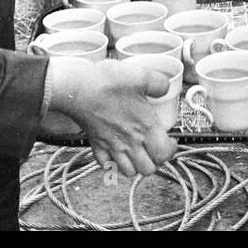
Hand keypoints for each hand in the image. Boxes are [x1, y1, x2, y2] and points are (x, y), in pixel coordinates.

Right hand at [48, 59, 176, 176]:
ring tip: (137, 152)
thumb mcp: (141, 76)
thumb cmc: (106, 83)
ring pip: (128, 172)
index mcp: (145, 127)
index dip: (171, 150)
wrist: (76, 88)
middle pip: (148, 169)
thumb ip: (159, 83)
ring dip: (135, 165)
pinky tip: (115, 151)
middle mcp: (130, 142)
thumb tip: (165, 87)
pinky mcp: (96, 145)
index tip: (170, 140)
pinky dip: (113, 163)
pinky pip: (106, 164)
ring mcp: (111, 146)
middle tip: (154, 147)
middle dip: (154, 161)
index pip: (165, 154)